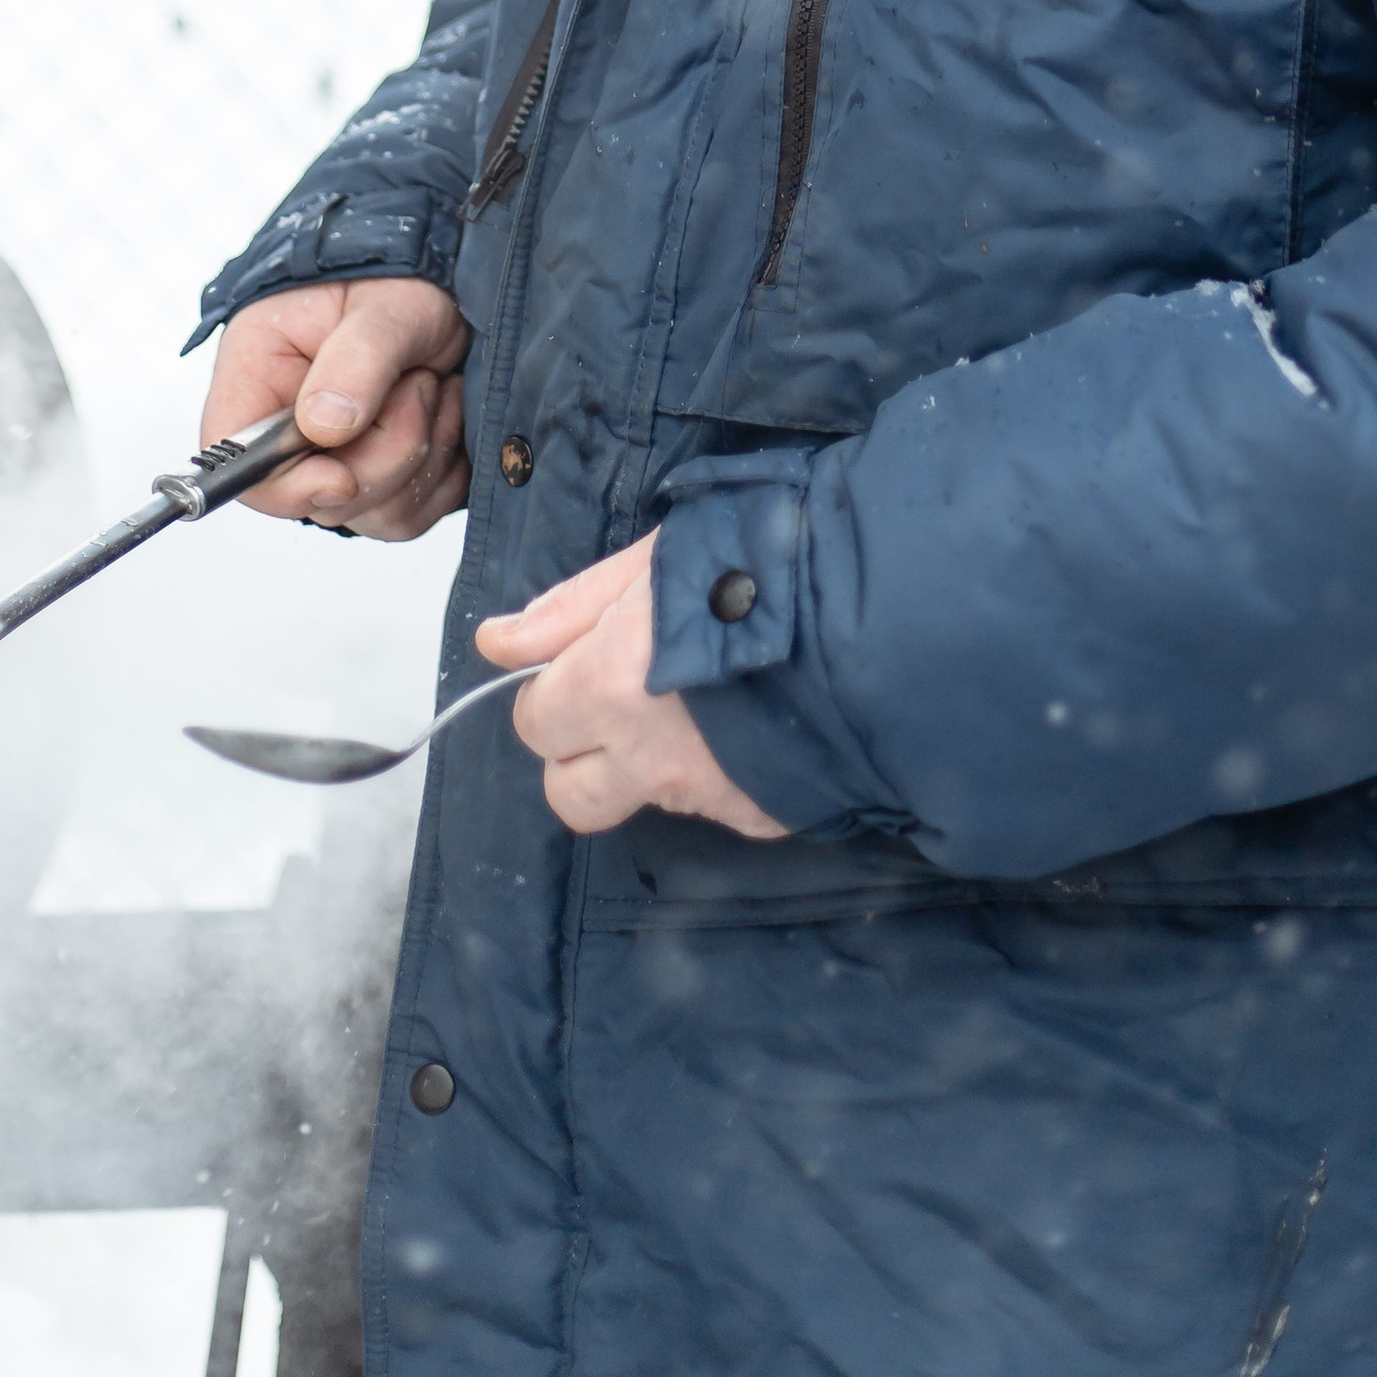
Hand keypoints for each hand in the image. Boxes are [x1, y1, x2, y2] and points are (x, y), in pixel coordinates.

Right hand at [201, 277, 469, 536]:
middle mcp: (287, 428)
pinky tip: (448, 415)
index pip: (237, 466)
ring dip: (425, 453)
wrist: (452, 287)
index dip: (289, 487)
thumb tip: (323, 427)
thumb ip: (357, 359)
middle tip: (419, 382)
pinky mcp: (383, 481)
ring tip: (436, 386)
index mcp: (258, 375)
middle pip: (320, 499)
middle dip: (388, 451)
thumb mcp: (388, 304)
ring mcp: (336, 460)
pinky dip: (443, 473)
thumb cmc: (403, 276)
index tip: (343, 473)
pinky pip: (410, 515)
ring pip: (372, 514)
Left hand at [476, 534, 786, 840]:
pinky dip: (717, 772)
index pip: (535, 720)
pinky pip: (712, 805)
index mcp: (609, 685)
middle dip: (578, 751)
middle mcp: (645, 756)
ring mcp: (704, 795)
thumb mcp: (656, 558)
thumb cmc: (764, 563)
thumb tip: (495, 642)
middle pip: (566, 792)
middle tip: (621, 700)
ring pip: (636, 805)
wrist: (881, 617)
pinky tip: (752, 723)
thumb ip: (569, 607)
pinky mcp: (758, 817)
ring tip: (695, 709)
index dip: (553, 688)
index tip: (587, 660)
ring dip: (643, 767)